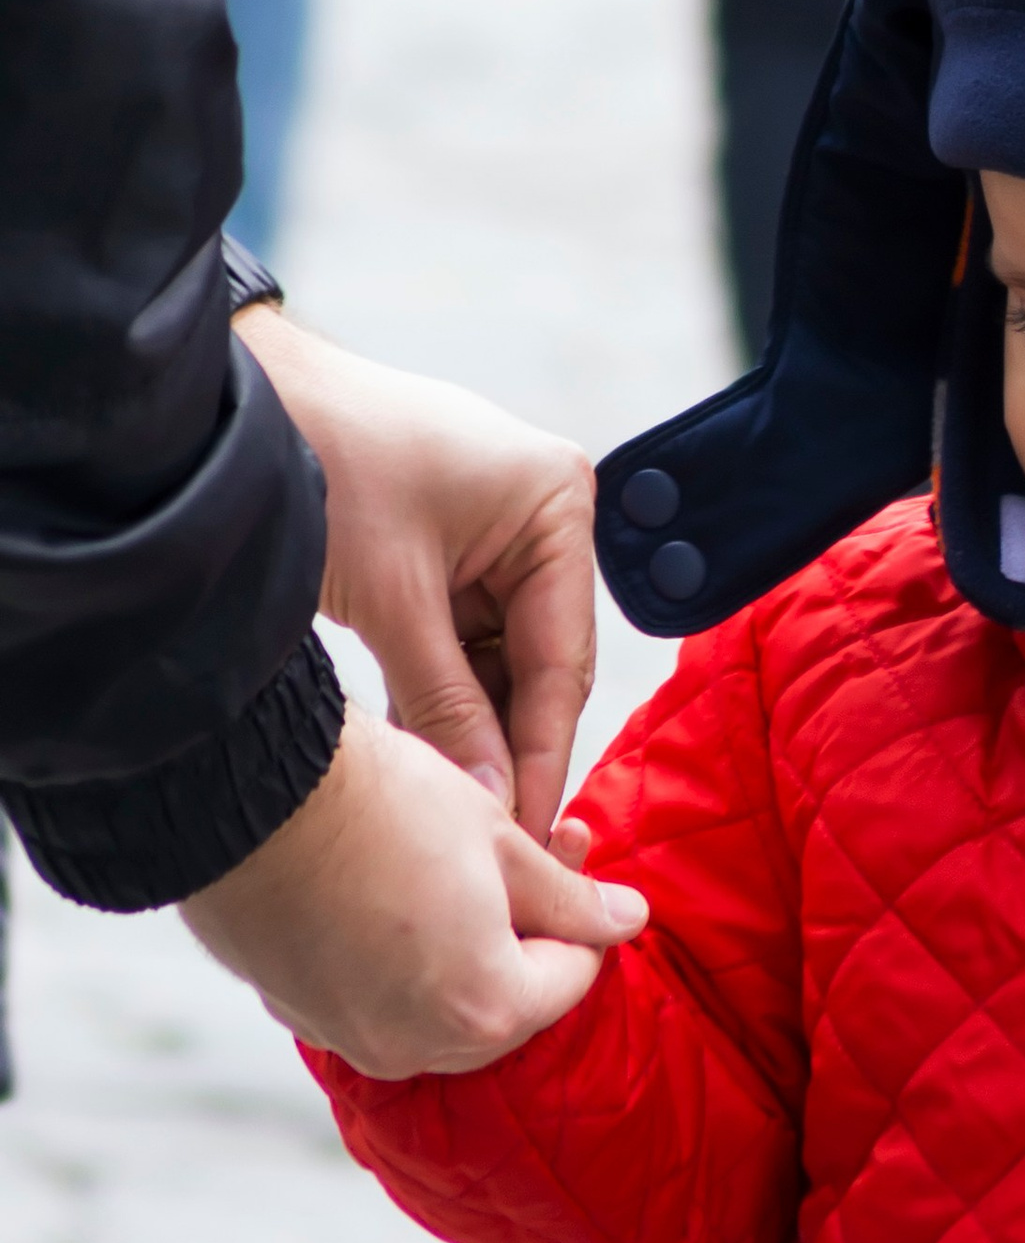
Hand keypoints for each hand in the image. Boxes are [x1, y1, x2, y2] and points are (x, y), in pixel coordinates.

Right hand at [183, 710, 645, 1076]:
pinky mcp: (297, 1013)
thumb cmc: (387, 804)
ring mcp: (350, 1037)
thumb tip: (628, 920)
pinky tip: (388, 895)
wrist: (245, 789)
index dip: (584, 918)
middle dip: (526, 941)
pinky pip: (372, 1006)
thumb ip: (570, 898)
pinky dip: (395, 965)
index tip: (573, 851)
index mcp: (486, 1006)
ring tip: (455, 873)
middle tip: (526, 859)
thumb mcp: (498, 839)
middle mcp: (417, 1045)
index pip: (569, 980)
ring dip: (462, 955)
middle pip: (506, 1011)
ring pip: (438, 1016)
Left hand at [238, 306, 594, 843]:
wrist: (243, 403)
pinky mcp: (457, 560)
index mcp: (560, 507)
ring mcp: (503, 542)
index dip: (540, 754)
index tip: (524, 832)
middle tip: (487, 839)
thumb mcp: (392, 596)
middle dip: (505, 749)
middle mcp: (546, 523)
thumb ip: (446, 704)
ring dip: (468, 732)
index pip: (563, 660)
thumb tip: (489, 802)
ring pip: (499, 668)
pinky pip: (461, 649)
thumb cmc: (326, 458)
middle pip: (539, 668)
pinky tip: (420, 761)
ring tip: (446, 811)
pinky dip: (438, 701)